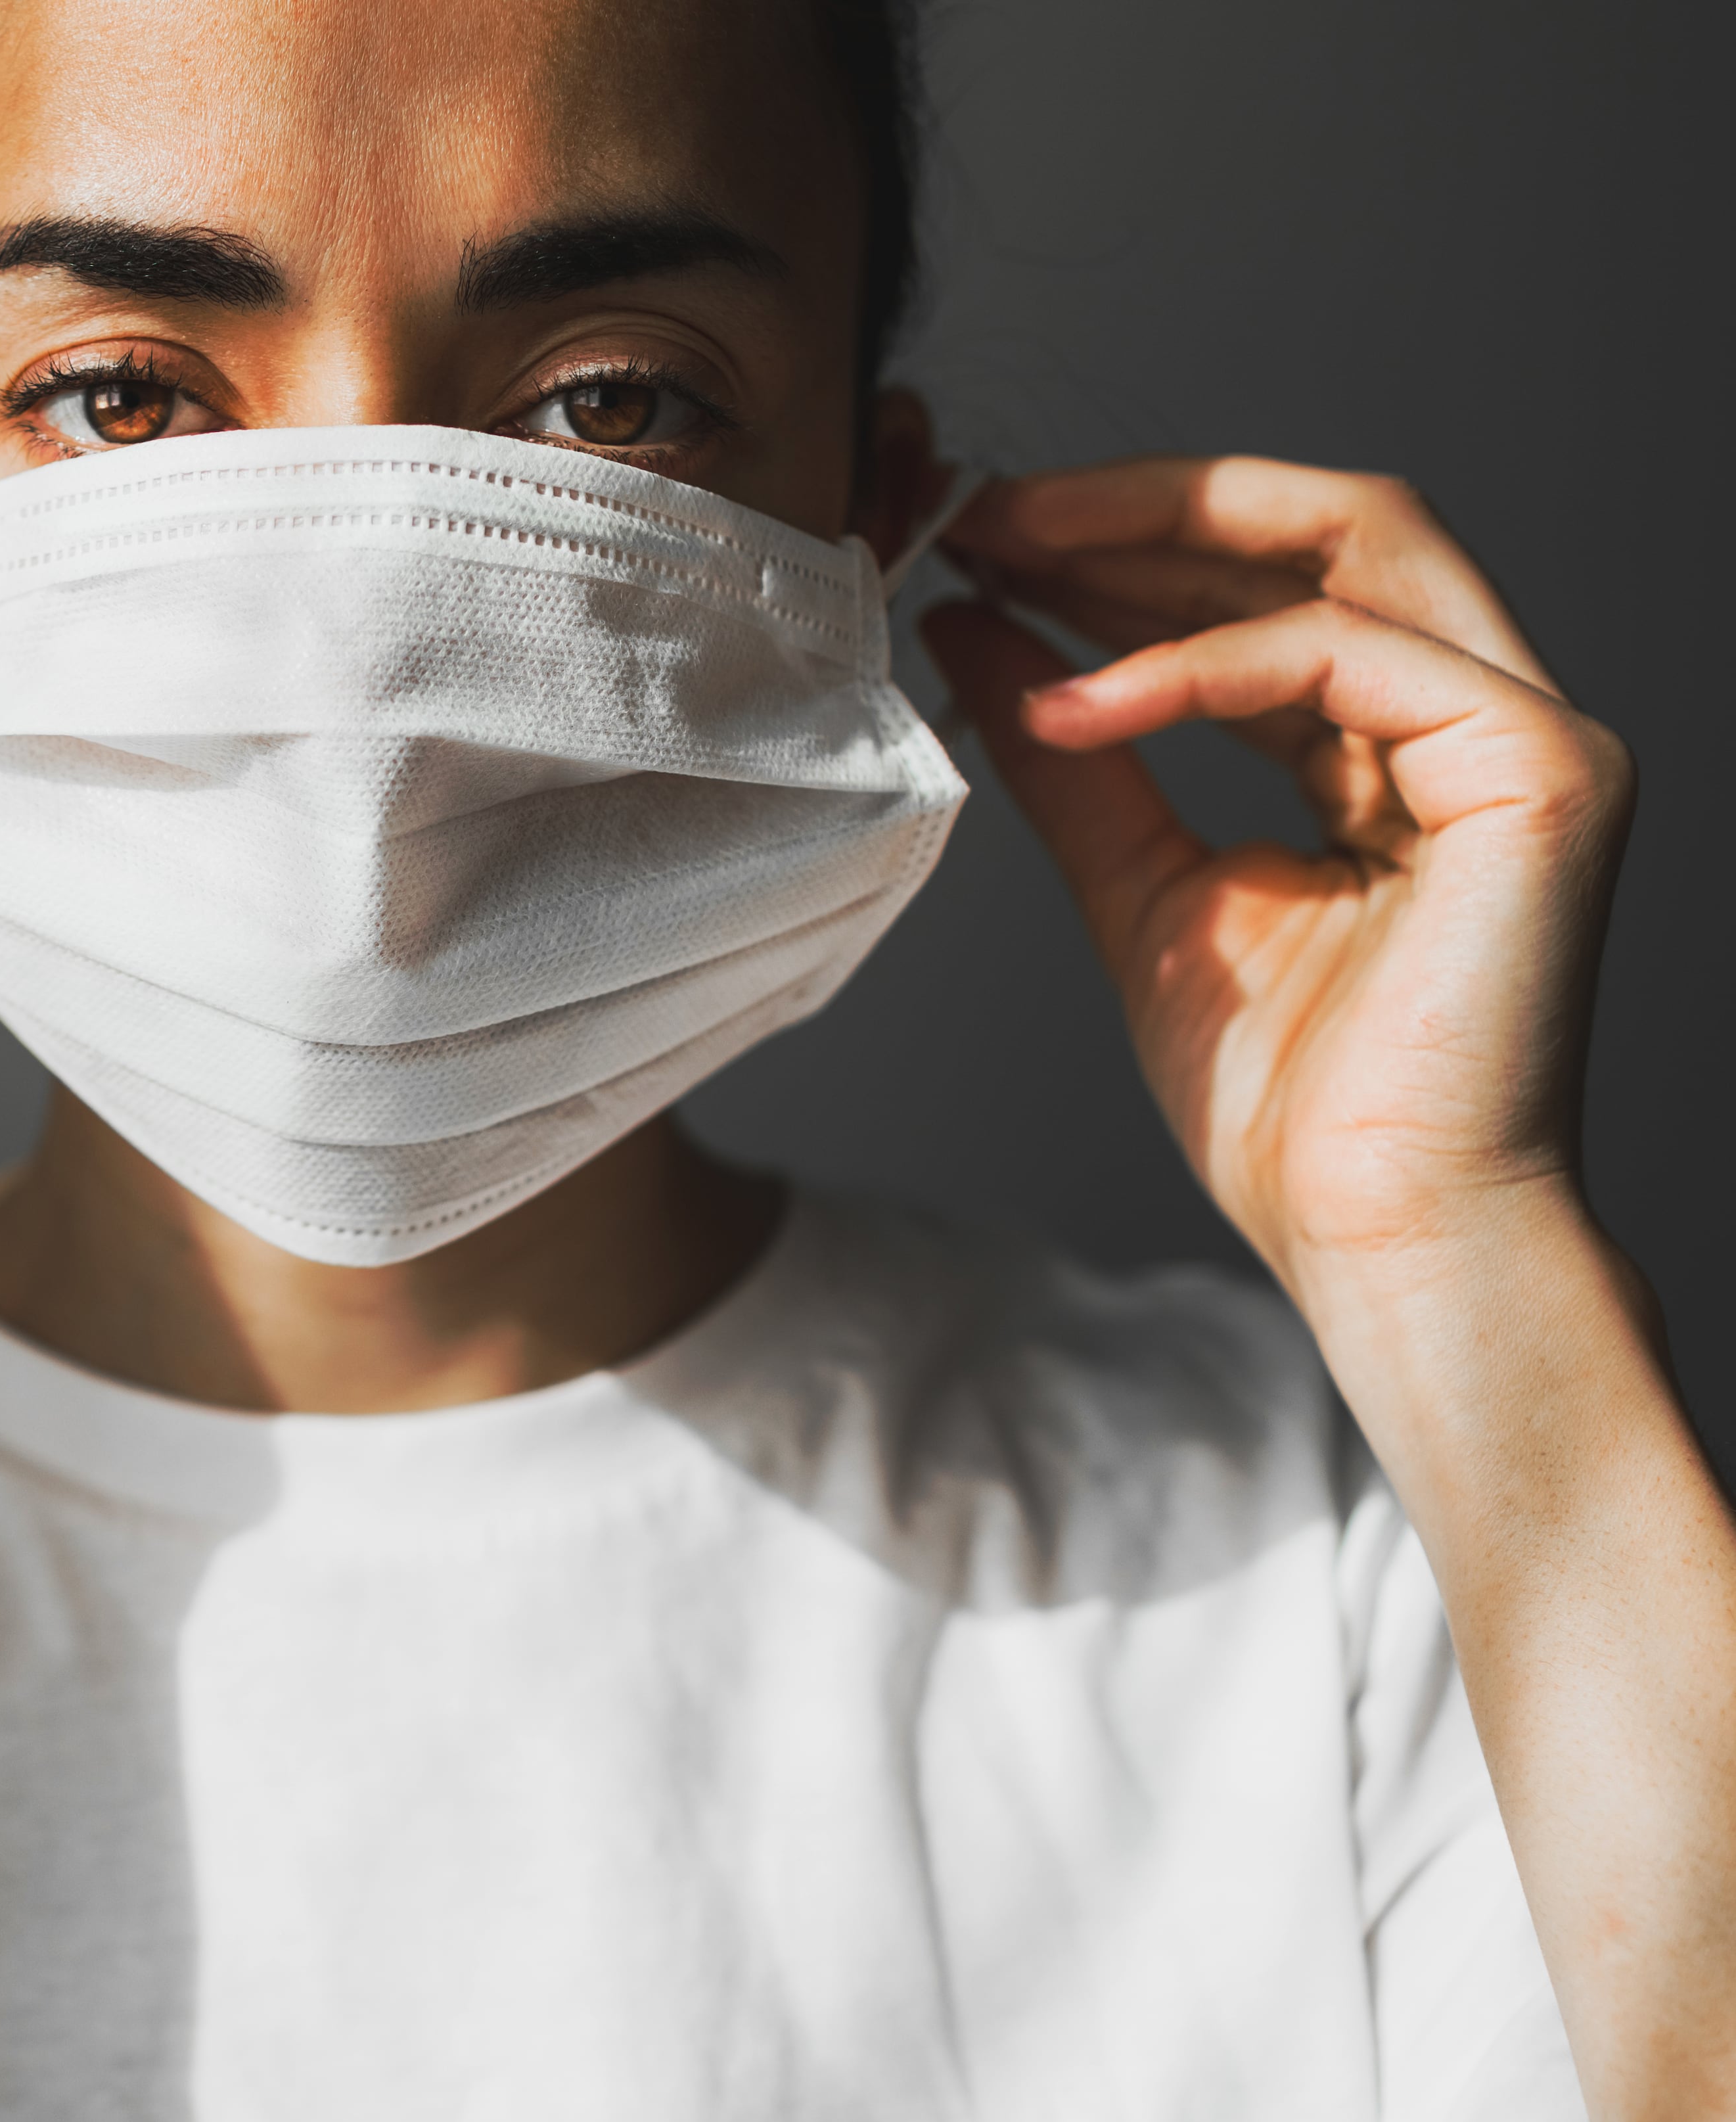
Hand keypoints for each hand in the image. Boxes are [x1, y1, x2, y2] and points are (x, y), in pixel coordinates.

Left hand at [919, 459, 1634, 1296]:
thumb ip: (1076, 757)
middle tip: (983, 510)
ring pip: (1354, 545)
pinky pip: (1343, 655)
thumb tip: (972, 627)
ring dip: (1159, 537)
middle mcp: (1482, 716)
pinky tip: (1071, 699)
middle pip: (1329, 524)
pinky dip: (1194, 661)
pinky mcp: (1536, 772)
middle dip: (1144, 504)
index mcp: (1401, 746)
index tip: (983, 538)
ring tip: (1004, 554)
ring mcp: (1527, 734)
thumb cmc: (1286, 1101)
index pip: (1278, 579)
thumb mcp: (1140, 888)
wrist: (1373, 1230)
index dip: (1128, 542)